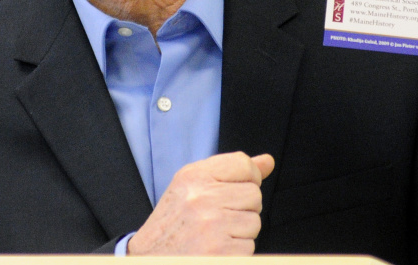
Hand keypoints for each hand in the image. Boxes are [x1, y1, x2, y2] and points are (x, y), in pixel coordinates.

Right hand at [127, 152, 274, 254]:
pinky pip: (249, 247)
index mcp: (194, 177)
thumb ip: (231, 171)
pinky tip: (216, 250)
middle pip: (254, 194)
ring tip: (215, 235)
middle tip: (219, 218)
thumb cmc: (173, 223)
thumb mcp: (192, 187)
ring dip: (240, 232)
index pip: (244, 164)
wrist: (149, 258)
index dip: (248, 178)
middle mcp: (201, 198)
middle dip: (243, 208)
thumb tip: (268, 161)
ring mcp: (211, 227)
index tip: (235, 191)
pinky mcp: (220, 253)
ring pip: (254, 222)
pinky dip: (237, 252)